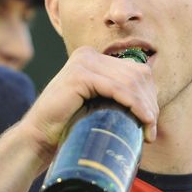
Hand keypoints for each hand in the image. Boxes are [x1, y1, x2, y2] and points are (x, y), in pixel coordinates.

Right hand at [19, 46, 157, 164]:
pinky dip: (134, 104)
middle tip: (150, 131)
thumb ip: (116, 96)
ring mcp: (83, 62)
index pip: (136, 70)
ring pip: (131, 81)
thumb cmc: (68, 126)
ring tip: (148, 130)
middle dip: (150, 103)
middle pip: (137, 74)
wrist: (39, 137)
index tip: (151, 123)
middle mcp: (88, 54)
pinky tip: (142, 119)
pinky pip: (117, 88)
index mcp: (93, 57)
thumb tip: (152, 107)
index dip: (149, 96)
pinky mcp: (80, 75)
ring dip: (145, 107)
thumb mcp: (97, 104)